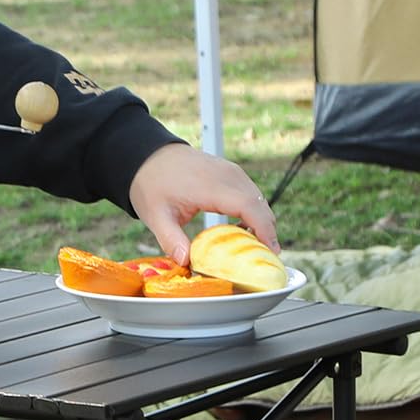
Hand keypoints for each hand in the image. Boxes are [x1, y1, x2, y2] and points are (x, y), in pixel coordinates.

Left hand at [127, 144, 279, 265]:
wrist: (148, 156)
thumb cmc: (151, 184)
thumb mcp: (156, 216)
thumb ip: (171, 240)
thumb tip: (185, 262)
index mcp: (209, 186)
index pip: (248, 206)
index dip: (263, 229)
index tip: (271, 252)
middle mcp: (226, 175)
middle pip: (259, 204)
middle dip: (267, 231)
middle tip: (266, 258)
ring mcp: (230, 171)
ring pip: (258, 199)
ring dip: (262, 222)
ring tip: (256, 248)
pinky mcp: (231, 172)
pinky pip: (251, 193)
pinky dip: (254, 211)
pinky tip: (244, 230)